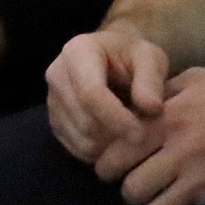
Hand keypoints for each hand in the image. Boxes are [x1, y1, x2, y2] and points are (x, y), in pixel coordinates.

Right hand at [45, 28, 169, 174]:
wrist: (115, 60)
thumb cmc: (133, 57)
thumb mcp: (151, 58)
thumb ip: (151, 80)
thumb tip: (151, 108)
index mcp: (77, 52)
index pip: (91, 94)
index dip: (116, 118)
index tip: (141, 134)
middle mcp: (57, 76)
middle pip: (85, 122)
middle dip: (117, 134)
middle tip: (144, 133)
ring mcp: (52, 102)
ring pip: (82, 140)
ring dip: (111, 145)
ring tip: (132, 131)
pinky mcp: (55, 124)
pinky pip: (78, 150)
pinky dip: (102, 152)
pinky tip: (118, 137)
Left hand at [120, 69, 204, 204]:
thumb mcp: (197, 79)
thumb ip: (162, 90)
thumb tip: (132, 101)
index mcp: (169, 116)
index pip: (117, 146)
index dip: (107, 157)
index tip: (114, 158)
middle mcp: (177, 147)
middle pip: (126, 183)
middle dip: (122, 184)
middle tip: (131, 178)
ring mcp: (196, 175)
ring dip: (145, 202)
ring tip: (154, 192)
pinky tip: (175, 201)